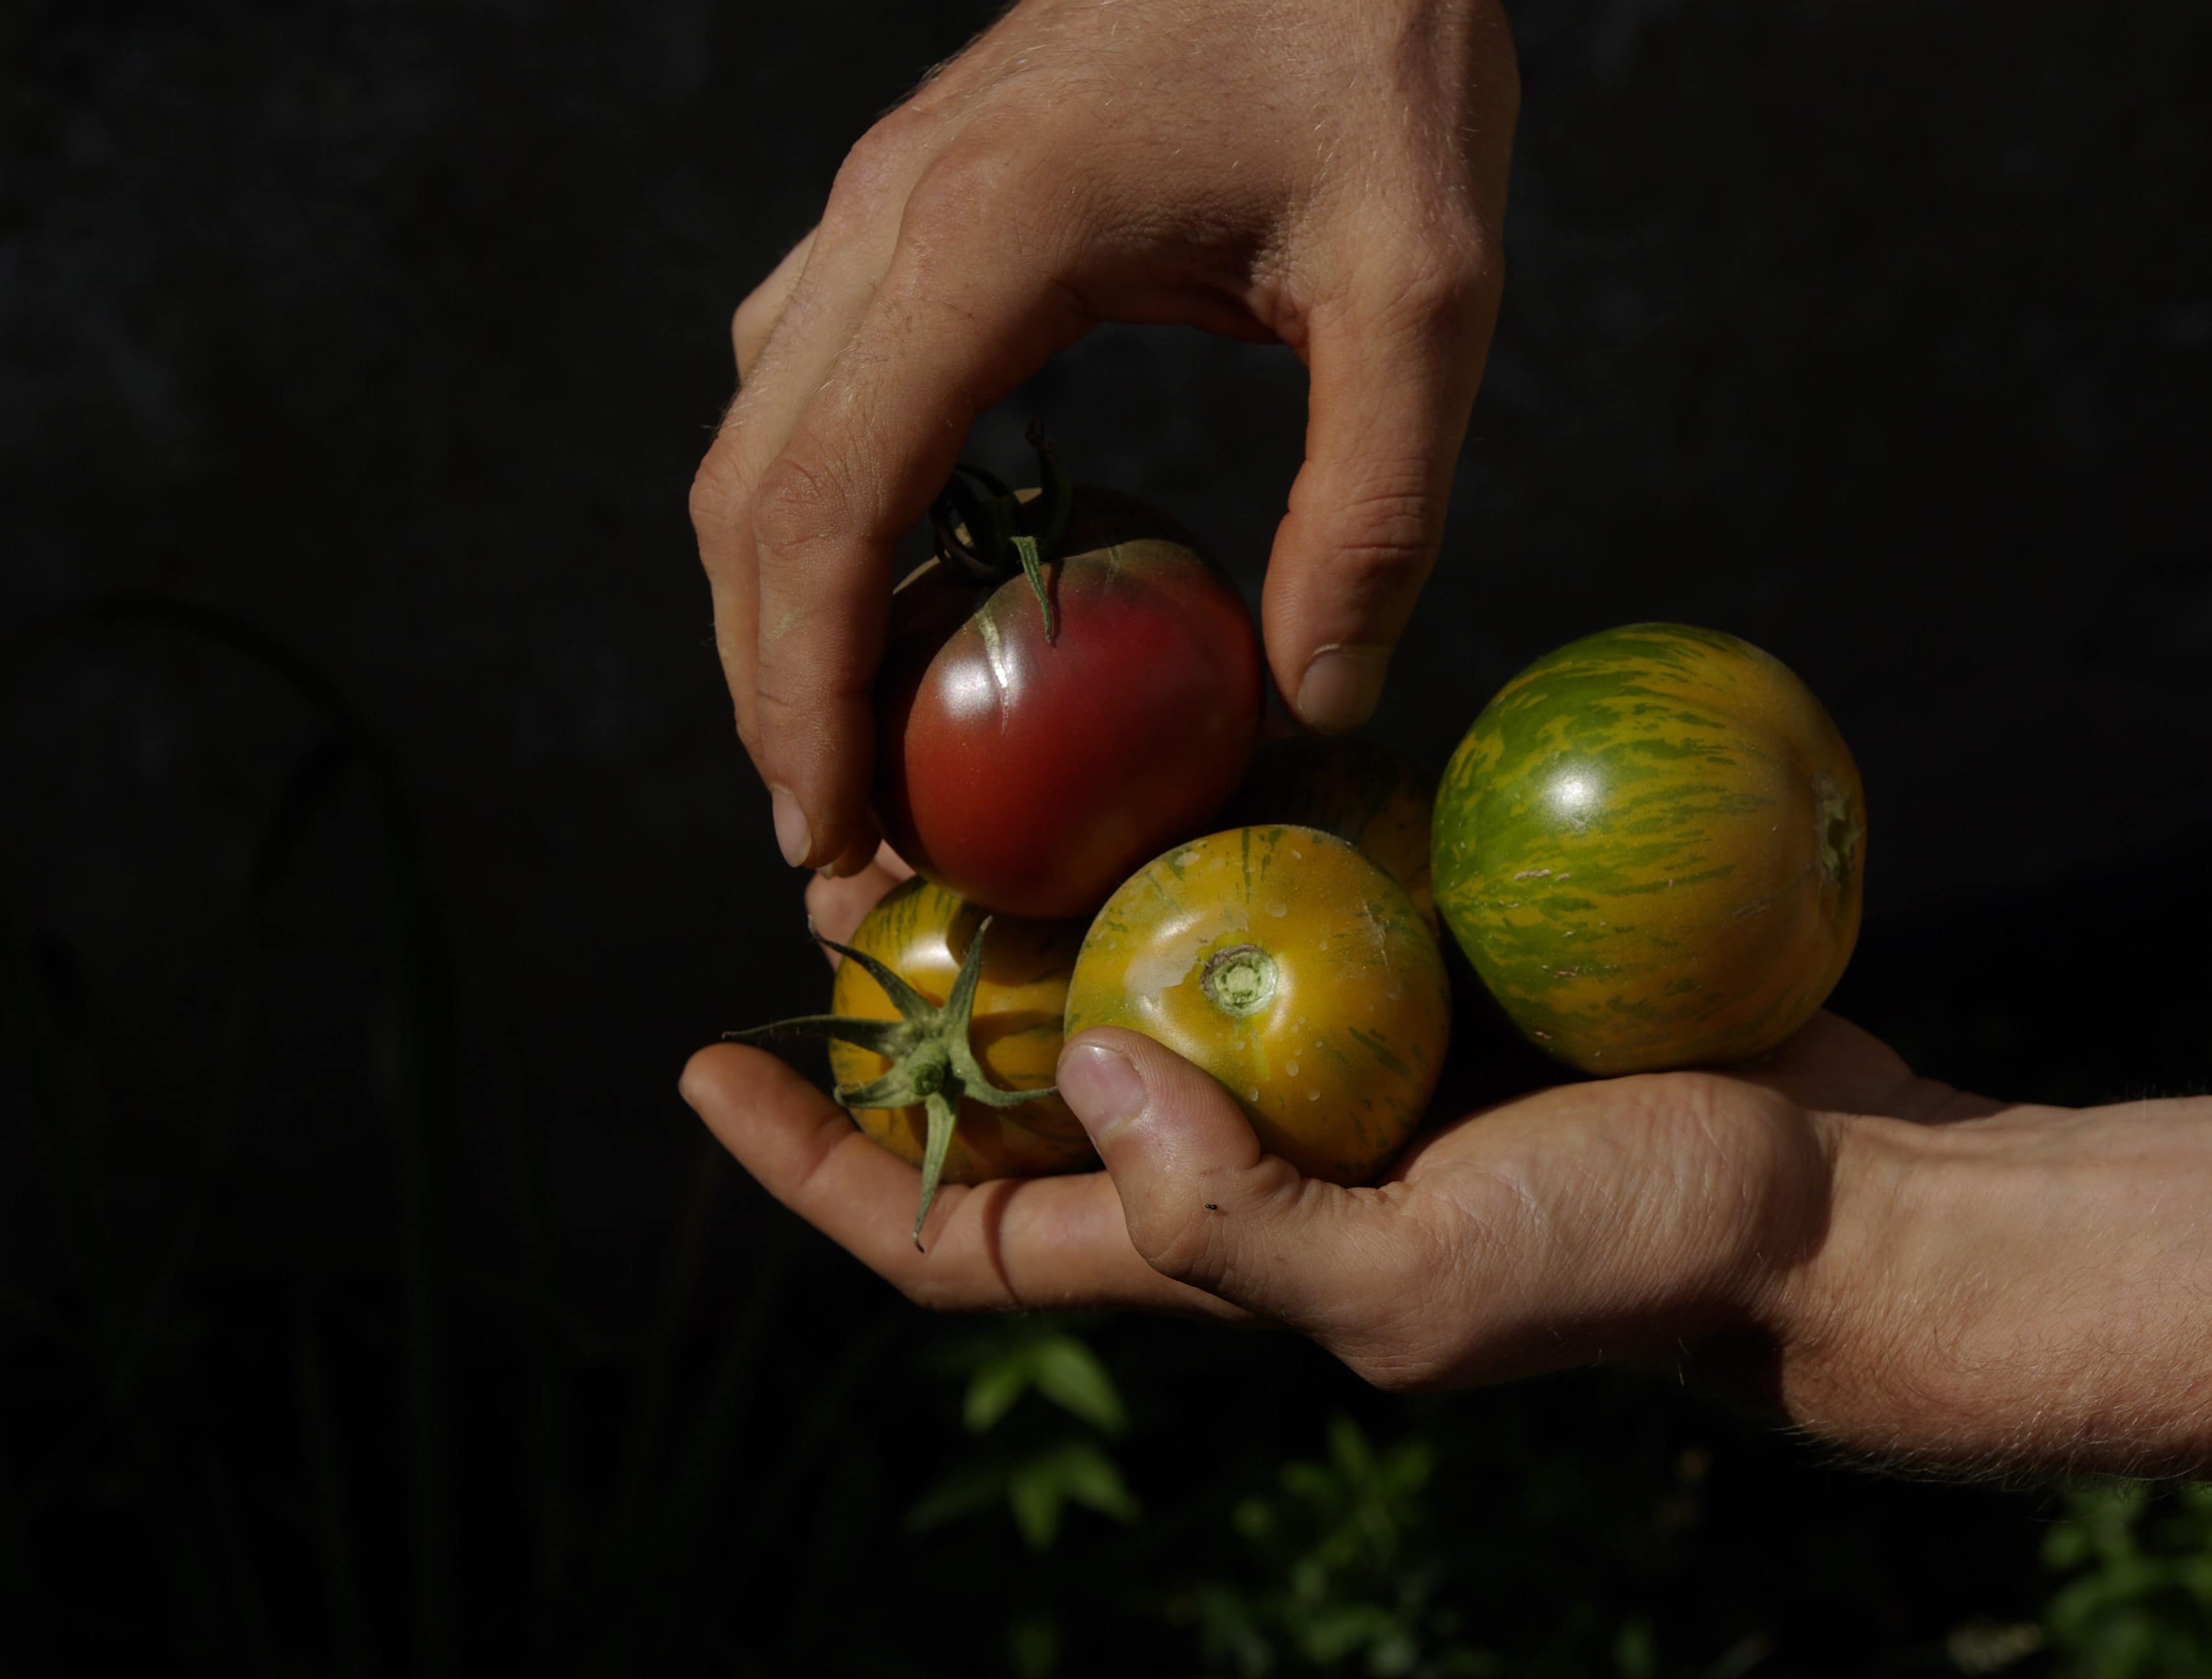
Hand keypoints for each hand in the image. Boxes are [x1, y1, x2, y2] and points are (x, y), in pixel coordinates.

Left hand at [685, 855, 2211, 1474]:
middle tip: (820, 880)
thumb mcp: (1418, 1287)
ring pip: (1123, 961)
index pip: (957, 1235)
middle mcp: (1232, 1142)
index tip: (706, 1070)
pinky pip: (1259, 884)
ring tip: (944, 781)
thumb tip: (1080, 1069)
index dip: (820, 1169)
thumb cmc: (1622, 1261)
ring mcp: (1312, 1044)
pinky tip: (1150, 727)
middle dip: (910, 1002)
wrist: (1817, 1193)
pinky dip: (1195, 821)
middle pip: (1014, 1084)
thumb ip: (1237, 1215)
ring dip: (1034, 890)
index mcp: (1204, 1246)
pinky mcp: (1400, 958)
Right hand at [689, 0, 1518, 874]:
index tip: (824, 832)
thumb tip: (1314, 701)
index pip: (825, 509)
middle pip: (750, 497)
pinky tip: (889, 601)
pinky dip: (814, 521)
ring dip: (773, 611)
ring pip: (753, 443)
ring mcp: (878, 203)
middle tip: (832, 848)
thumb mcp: (1424, 286)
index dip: (800, 695)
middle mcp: (886, 219)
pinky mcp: (911, 205)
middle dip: (768, 691)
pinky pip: (806, 387)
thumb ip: (1372, 507)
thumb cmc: (1375, 48)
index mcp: (983, 241)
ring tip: (842, 753)